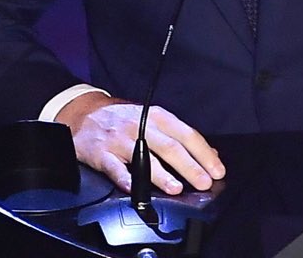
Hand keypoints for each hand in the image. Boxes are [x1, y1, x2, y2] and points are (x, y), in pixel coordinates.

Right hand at [55, 93, 225, 193]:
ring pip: (144, 157)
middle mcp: (141, 126)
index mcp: (158, 116)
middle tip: (204, 182)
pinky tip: (135, 189)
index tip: (217, 170)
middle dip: (190, 166)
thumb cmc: (124, 119)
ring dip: (162, 175)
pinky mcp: (102, 153)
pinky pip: (115, 168)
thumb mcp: (153, 119)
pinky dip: (125, 179)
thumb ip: (180, 136)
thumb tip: (209, 153)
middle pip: (170, 147)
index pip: (187, 134)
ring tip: (177, 189)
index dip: (204, 153)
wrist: (84, 113)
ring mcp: (121, 140)